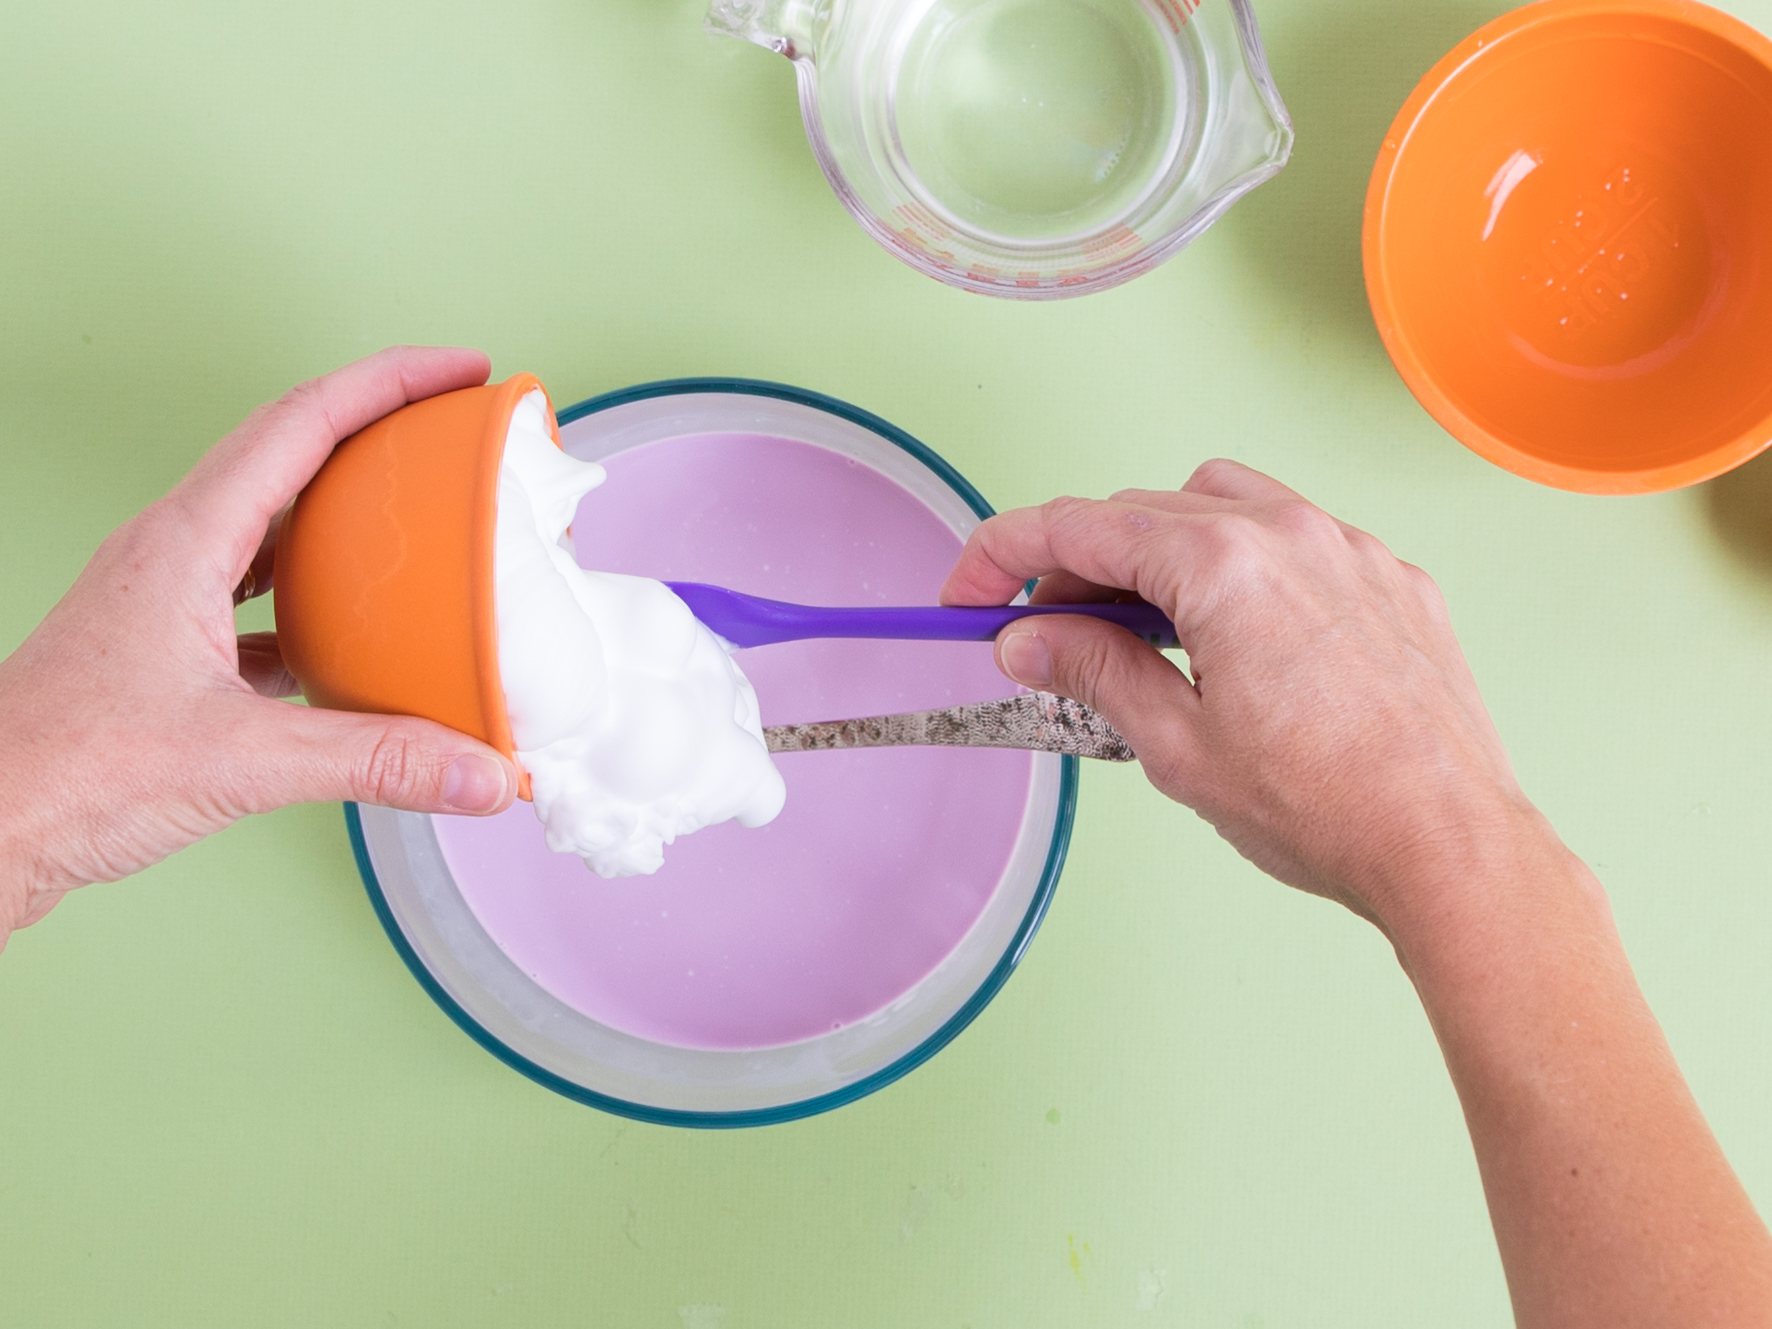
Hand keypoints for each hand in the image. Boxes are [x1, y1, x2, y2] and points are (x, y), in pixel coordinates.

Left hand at [0, 347, 518, 949]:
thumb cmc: (60, 774)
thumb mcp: (241, 761)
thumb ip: (375, 763)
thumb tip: (481, 770)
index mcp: (184, 543)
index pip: (301, 424)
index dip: (388, 383)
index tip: (458, 369)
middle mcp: (172, 554)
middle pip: (289, 453)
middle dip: (377, 424)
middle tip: (449, 423)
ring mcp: (165, 601)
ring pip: (271, 523)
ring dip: (344, 508)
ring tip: (416, 519)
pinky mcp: (166, 653)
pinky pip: (257, 599)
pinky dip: (317, 600)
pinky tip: (355, 641)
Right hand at [942, 458, 1538, 933]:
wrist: (1449, 845)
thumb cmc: (1327, 808)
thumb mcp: (1178, 746)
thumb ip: (1094, 670)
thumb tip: (1029, 638)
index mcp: (1223, 567)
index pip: (1077, 529)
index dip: (1002, 555)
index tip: (968, 592)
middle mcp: (1289, 533)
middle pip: (1142, 513)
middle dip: (1077, 565)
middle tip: (1044, 632)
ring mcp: (1348, 550)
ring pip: (1221, 505)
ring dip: (1160, 550)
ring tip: (1143, 629)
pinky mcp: (1390, 579)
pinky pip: (1294, 538)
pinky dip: (1240, 567)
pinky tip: (1235, 639)